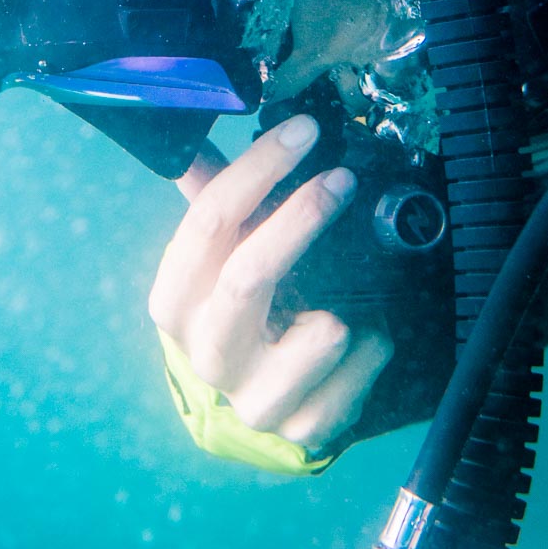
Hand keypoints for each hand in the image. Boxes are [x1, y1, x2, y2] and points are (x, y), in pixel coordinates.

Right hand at [148, 115, 393, 450]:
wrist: (255, 395)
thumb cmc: (237, 301)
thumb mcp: (218, 251)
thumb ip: (212, 189)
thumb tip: (199, 120)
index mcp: (174, 299)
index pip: (207, 222)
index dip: (258, 168)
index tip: (304, 130)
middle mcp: (206, 351)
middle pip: (249, 275)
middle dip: (300, 218)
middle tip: (342, 178)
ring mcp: (255, 398)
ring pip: (315, 339)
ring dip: (344, 302)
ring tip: (352, 289)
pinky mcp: (304, 427)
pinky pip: (358, 374)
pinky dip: (373, 343)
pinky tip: (365, 330)